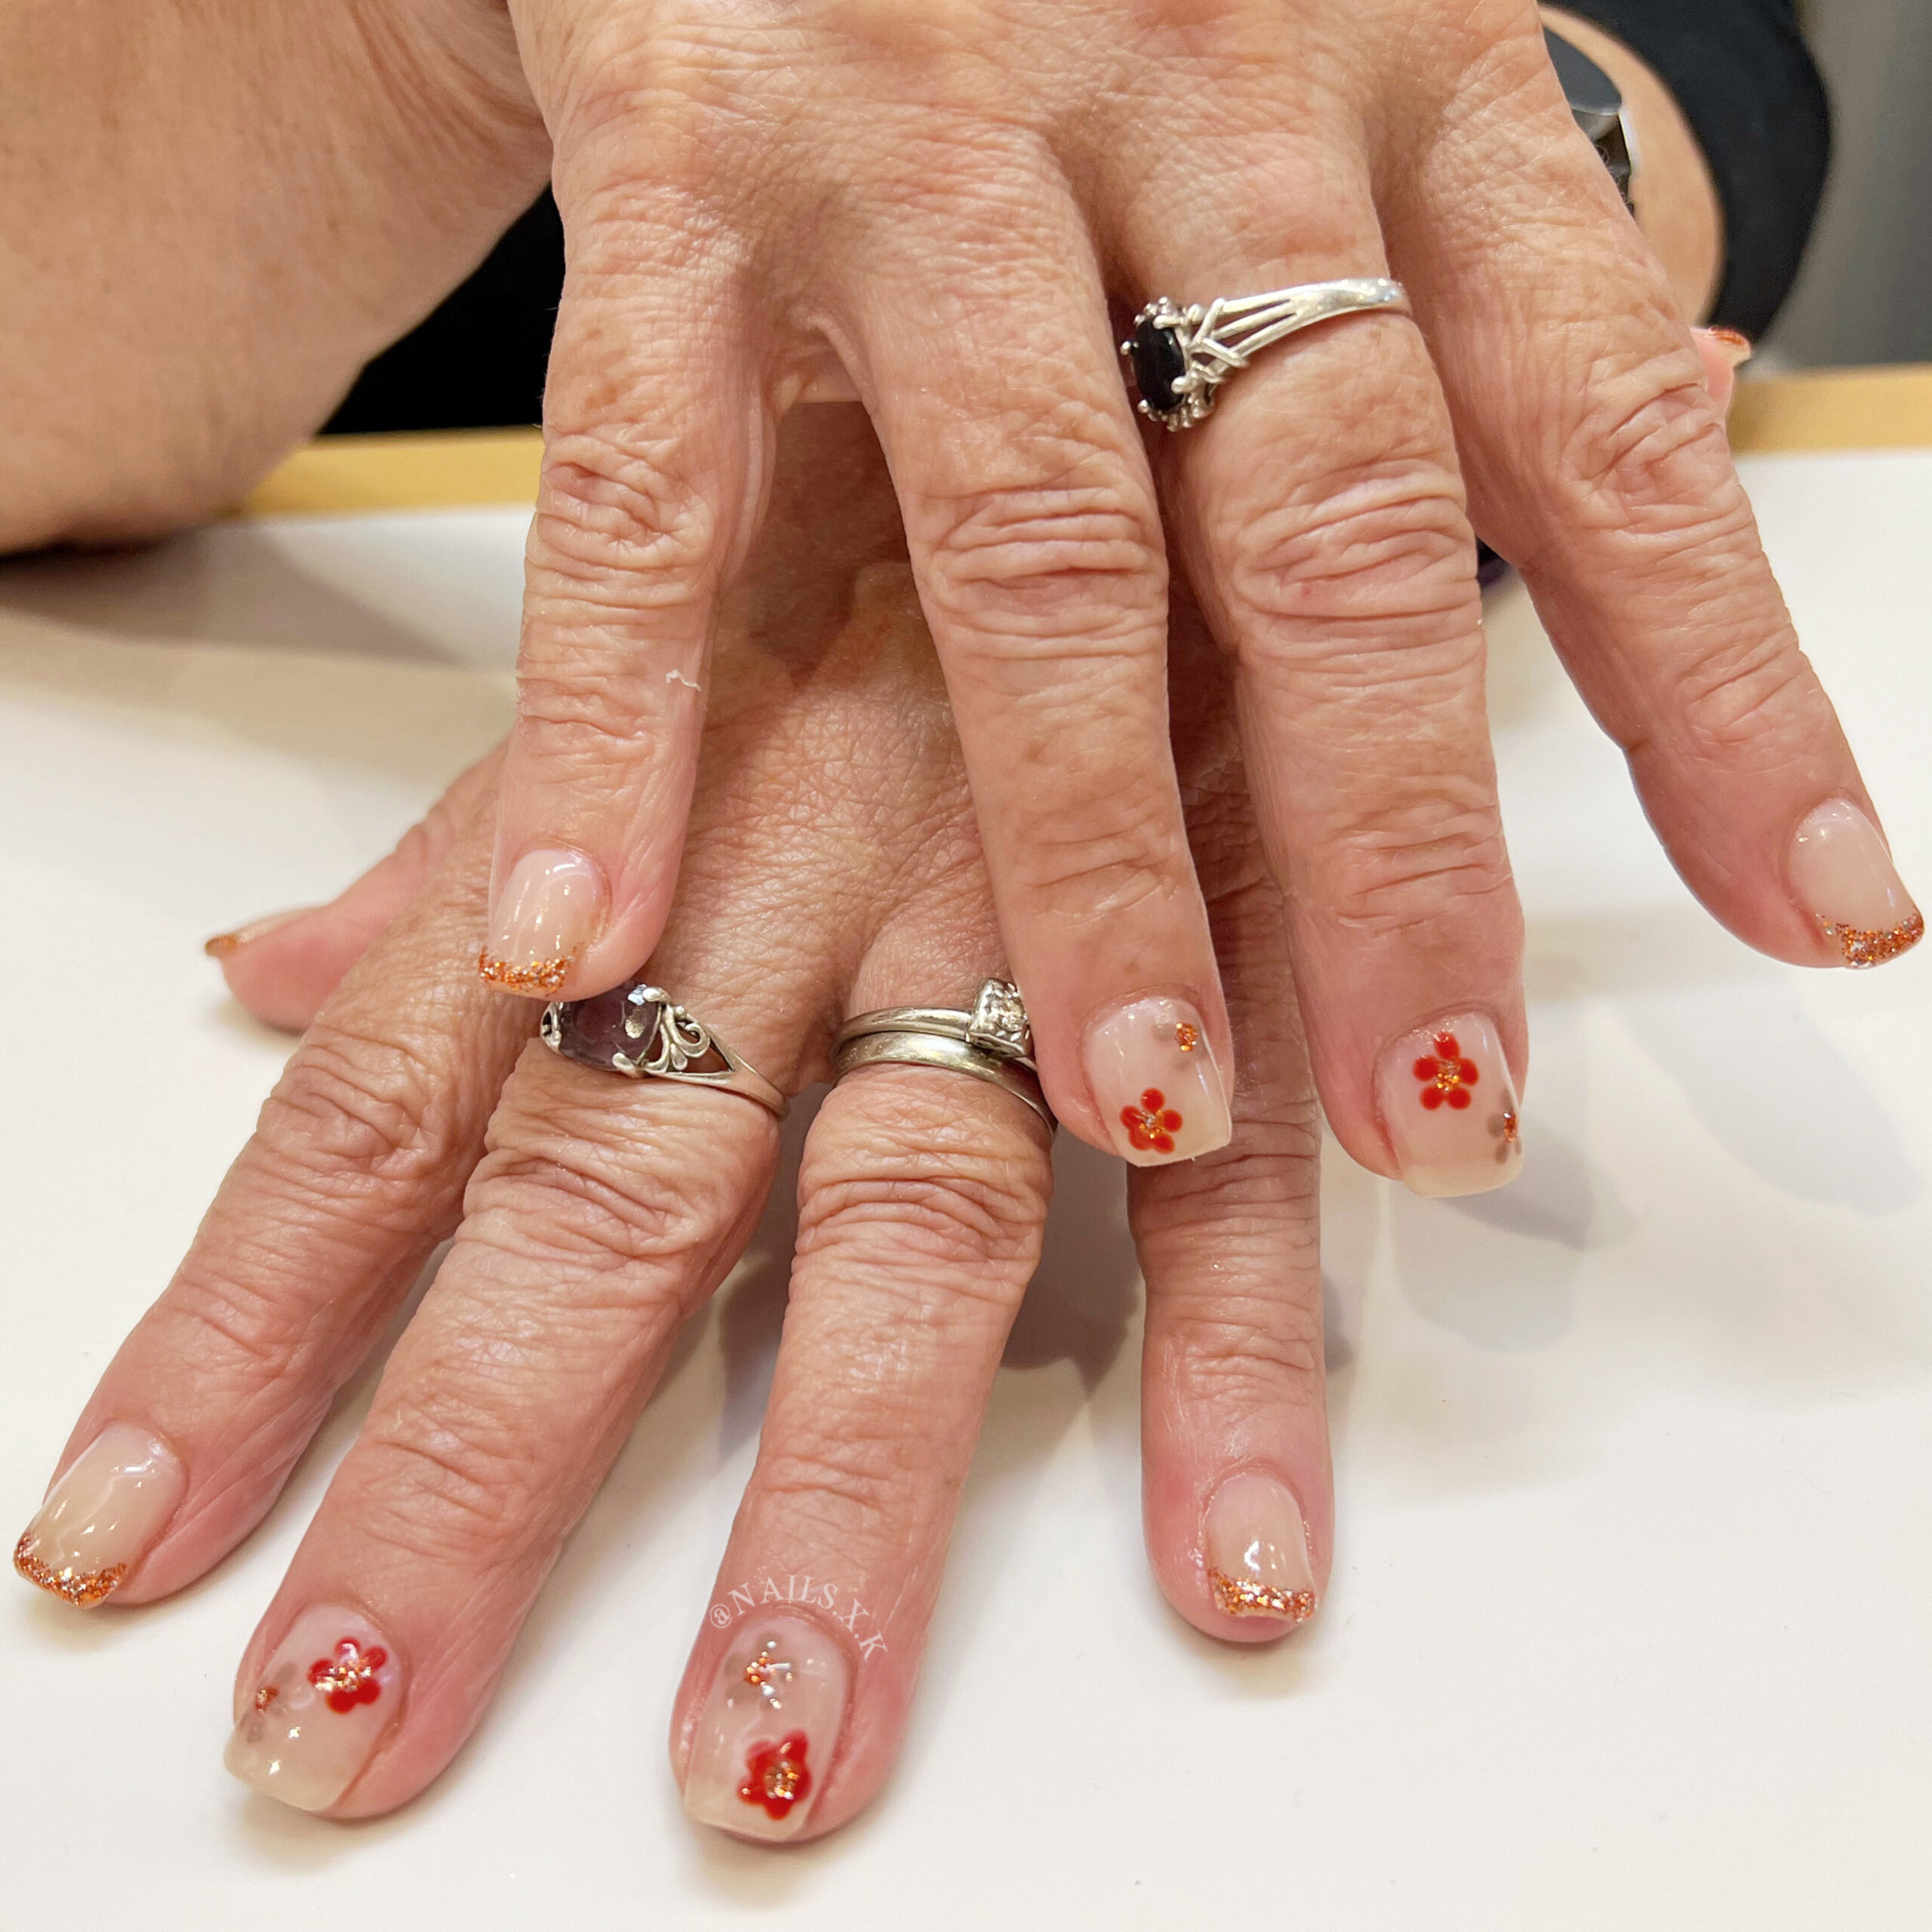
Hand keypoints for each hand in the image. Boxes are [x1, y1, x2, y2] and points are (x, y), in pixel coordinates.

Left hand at [18, 408, 1333, 1836]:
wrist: (1145, 341)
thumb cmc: (862, 513)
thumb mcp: (630, 646)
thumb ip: (457, 847)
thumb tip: (253, 979)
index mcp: (633, 821)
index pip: (389, 1098)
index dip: (242, 1326)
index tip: (130, 1541)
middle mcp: (799, 887)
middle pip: (608, 1200)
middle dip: (474, 1469)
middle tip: (356, 1718)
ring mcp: (1029, 923)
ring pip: (911, 1228)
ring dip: (843, 1498)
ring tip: (767, 1744)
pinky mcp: (1236, 941)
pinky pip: (1237, 1173)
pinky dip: (1233, 1362)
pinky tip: (1228, 1559)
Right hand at [478, 0, 1917, 1198]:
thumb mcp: (1322, 101)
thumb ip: (1449, 299)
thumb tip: (1695, 446)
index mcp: (1402, 96)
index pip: (1598, 421)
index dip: (1723, 684)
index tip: (1827, 911)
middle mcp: (1200, 102)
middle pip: (1333, 526)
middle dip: (1396, 848)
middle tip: (1437, 1114)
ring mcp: (924, 134)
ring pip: (1032, 542)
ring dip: (1090, 857)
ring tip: (1137, 1116)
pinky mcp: (678, 154)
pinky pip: (652, 485)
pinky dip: (625, 727)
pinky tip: (589, 939)